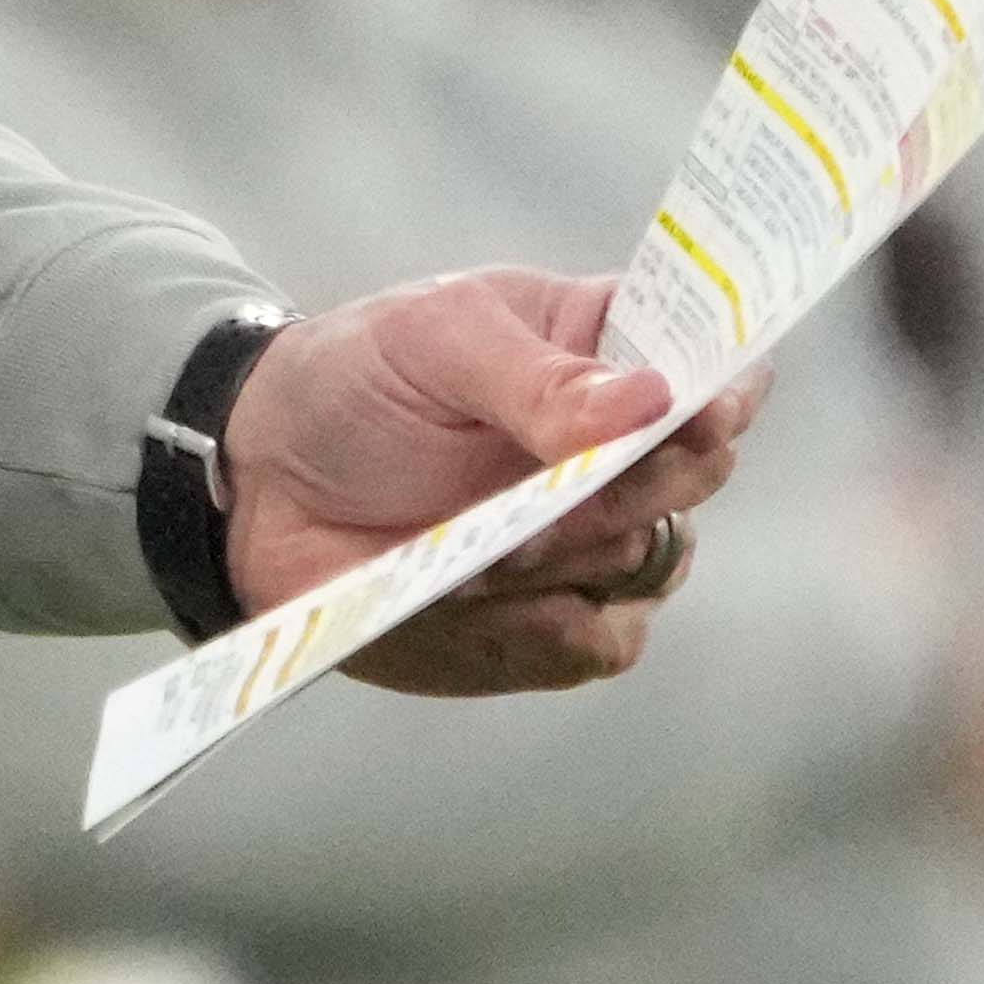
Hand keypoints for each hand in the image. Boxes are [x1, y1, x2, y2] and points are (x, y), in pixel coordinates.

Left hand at [228, 265, 756, 696]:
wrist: (257, 481)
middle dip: (639, 487)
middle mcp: (613, 449)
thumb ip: (536, 374)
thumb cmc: (352, 380)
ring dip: (581, 558)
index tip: (703, 413)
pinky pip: (599, 644)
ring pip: (653, 564)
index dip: (726, 390)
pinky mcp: (543, 619)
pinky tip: (491, 601)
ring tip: (493, 547)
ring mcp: (584, 539)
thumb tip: (650, 399)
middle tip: (562, 490)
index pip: (712, 365)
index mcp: (599, 350)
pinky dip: (554, 631)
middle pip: (696, 477)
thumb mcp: (433, 339)